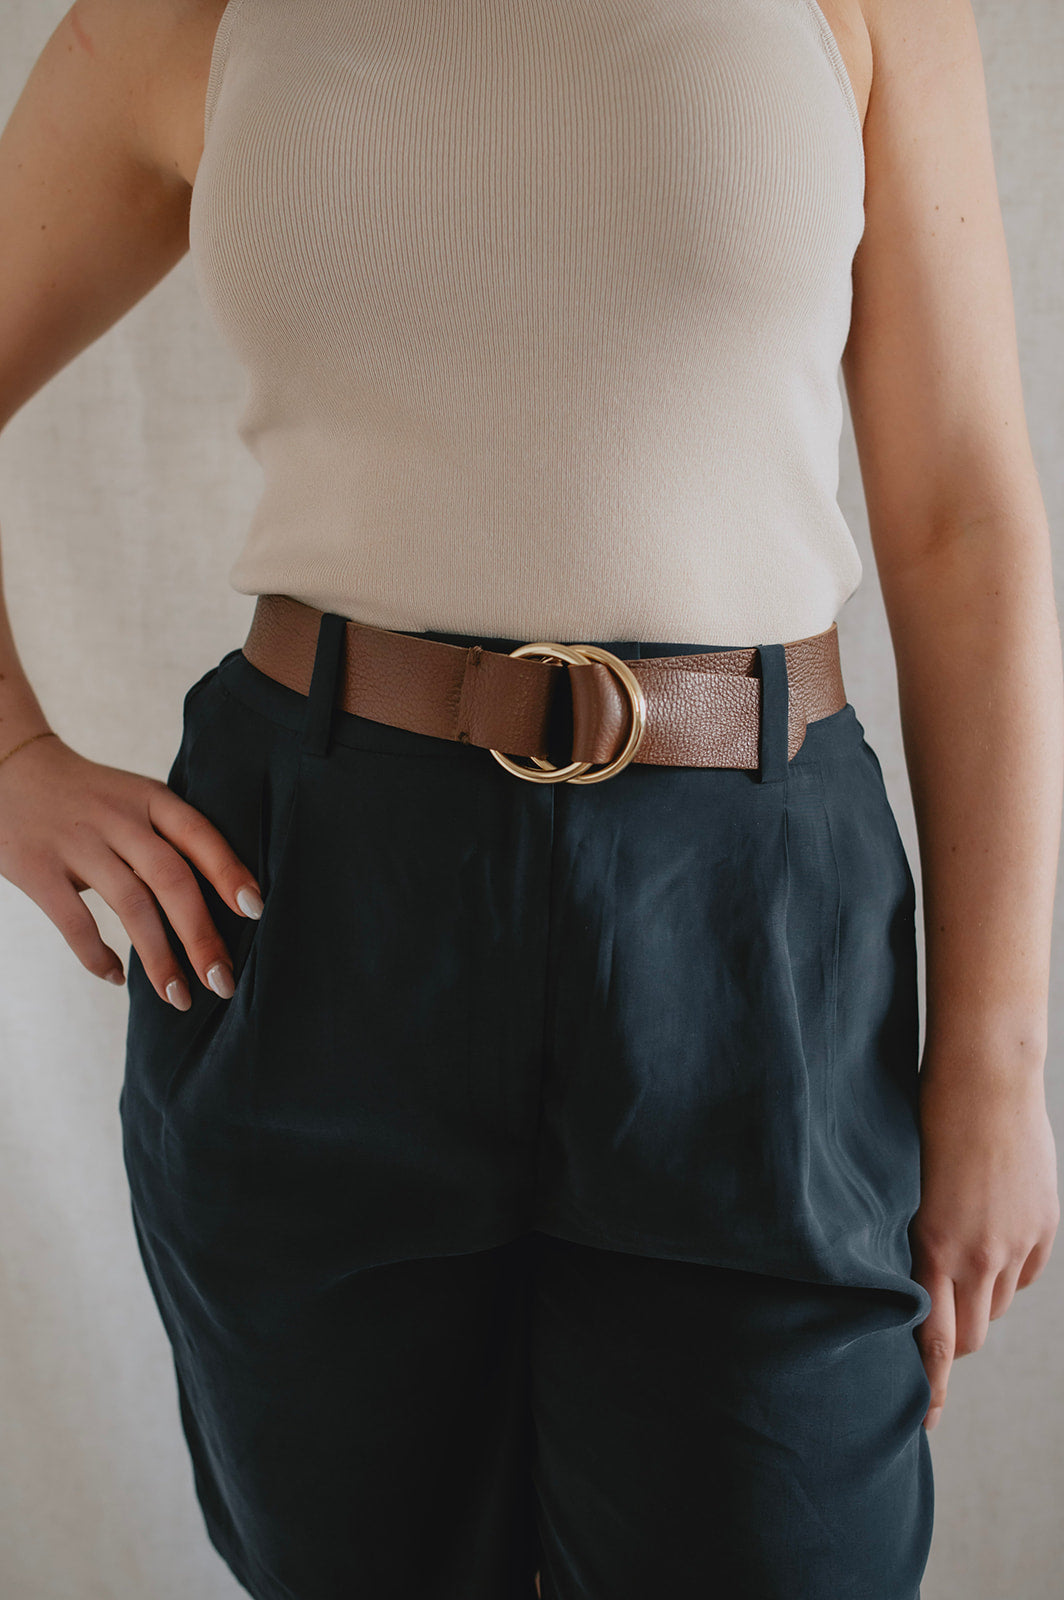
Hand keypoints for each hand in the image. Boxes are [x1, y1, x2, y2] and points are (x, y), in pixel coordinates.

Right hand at [0, 731, 262, 1008]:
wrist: (8, 766)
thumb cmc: (87, 797)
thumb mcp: (133, 798)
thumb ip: (168, 837)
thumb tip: (222, 902)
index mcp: (149, 798)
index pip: (199, 835)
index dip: (229, 872)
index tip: (256, 910)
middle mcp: (118, 818)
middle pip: (171, 879)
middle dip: (201, 936)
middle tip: (223, 982)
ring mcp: (77, 842)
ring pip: (130, 906)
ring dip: (159, 958)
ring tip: (179, 997)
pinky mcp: (36, 867)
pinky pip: (74, 921)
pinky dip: (98, 956)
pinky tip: (117, 978)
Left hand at [910, 1059, 1058, 1431]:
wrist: (985, 1078)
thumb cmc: (926, 1122)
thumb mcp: (904, 1189)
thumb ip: (915, 1241)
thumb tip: (914, 1282)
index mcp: (933, 1247)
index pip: (936, 1342)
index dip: (933, 1386)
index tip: (927, 1418)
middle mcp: (979, 1255)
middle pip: (972, 1337)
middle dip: (954, 1342)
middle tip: (934, 1330)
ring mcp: (1017, 1242)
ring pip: (999, 1306)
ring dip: (980, 1303)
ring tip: (959, 1272)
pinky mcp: (1043, 1227)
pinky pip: (1025, 1274)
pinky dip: (1007, 1273)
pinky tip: (989, 1245)